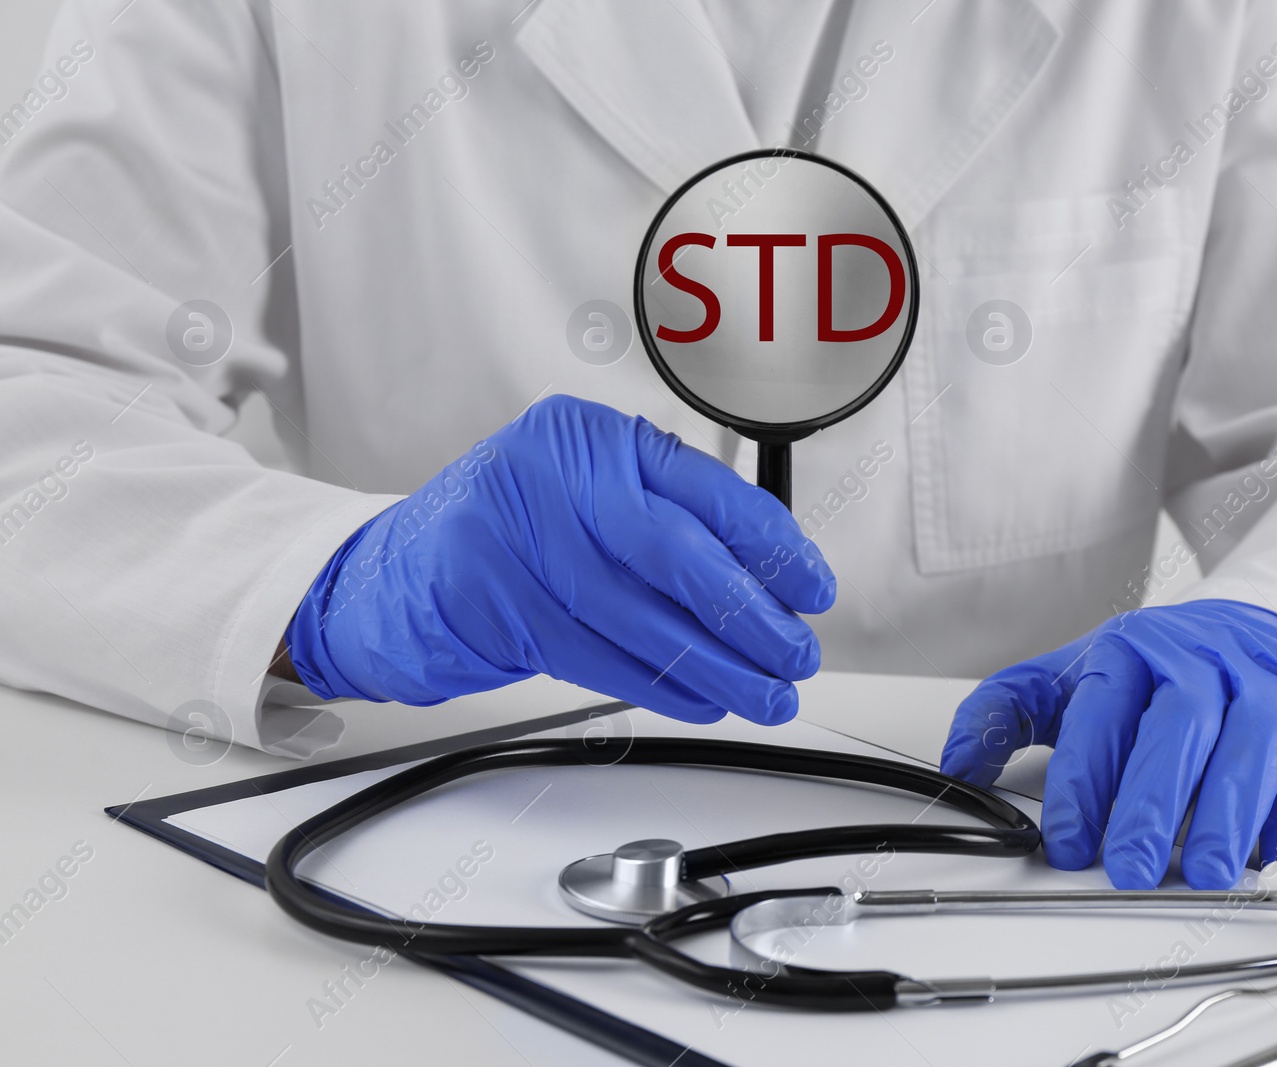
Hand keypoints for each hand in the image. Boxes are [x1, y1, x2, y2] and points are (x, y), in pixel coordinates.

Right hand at [285, 395, 834, 722]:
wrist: (401, 568)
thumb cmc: (514, 526)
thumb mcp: (588, 490)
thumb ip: (665, 514)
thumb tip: (774, 577)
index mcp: (590, 436)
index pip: (703, 491)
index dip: (771, 547)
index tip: (812, 588)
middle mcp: (551, 475)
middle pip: (674, 554)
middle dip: (748, 615)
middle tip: (794, 653)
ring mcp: (514, 539)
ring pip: (639, 616)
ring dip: (712, 666)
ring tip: (763, 692)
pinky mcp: (492, 603)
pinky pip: (596, 656)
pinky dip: (658, 684)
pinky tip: (701, 698)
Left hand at [939, 600, 1276, 889]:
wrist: (1262, 625)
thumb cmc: (1157, 669)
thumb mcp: (1072, 677)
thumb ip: (1005, 714)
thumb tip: (954, 767)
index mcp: (1134, 650)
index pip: (1105, 713)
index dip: (1087, 783)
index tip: (1071, 844)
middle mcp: (1205, 660)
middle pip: (1181, 725)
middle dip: (1155, 803)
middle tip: (1134, 868)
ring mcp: (1270, 684)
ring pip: (1255, 743)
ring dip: (1230, 814)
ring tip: (1208, 875)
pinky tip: (1272, 857)